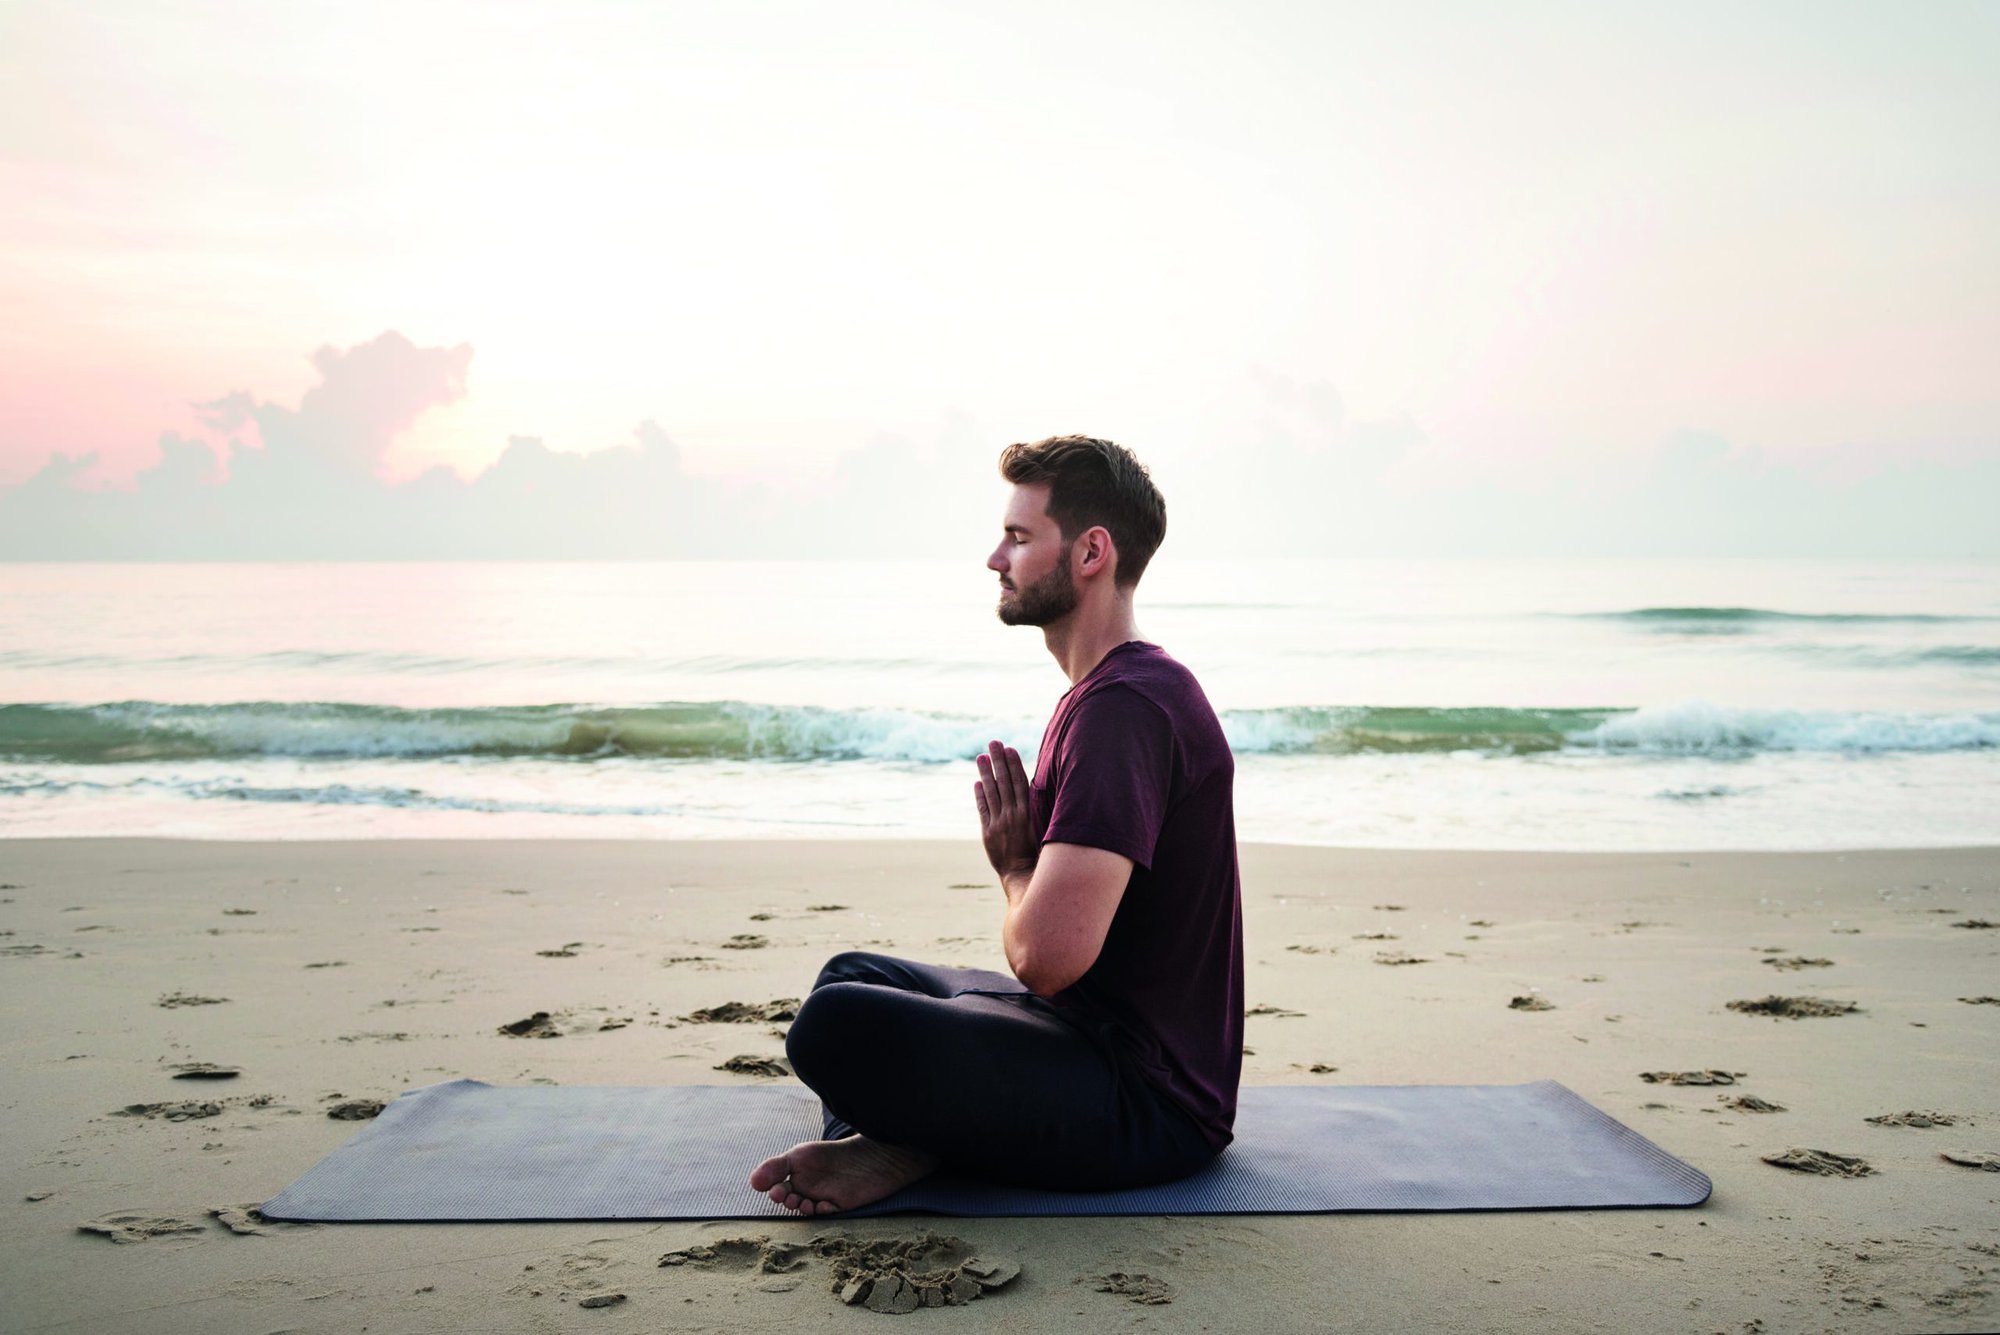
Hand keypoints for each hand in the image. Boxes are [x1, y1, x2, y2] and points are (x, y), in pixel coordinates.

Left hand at [973, 740, 1036, 886]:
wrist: (1023, 875)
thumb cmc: (1039, 853)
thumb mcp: (1044, 829)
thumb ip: (1039, 810)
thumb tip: (1038, 789)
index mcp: (1028, 812)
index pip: (1020, 782)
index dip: (1014, 764)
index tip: (1009, 748)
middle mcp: (1012, 815)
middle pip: (1004, 782)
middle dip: (998, 761)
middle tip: (993, 743)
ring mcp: (998, 823)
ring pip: (991, 792)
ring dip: (985, 773)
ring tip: (981, 757)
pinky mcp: (988, 833)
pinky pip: (983, 809)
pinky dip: (980, 795)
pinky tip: (977, 783)